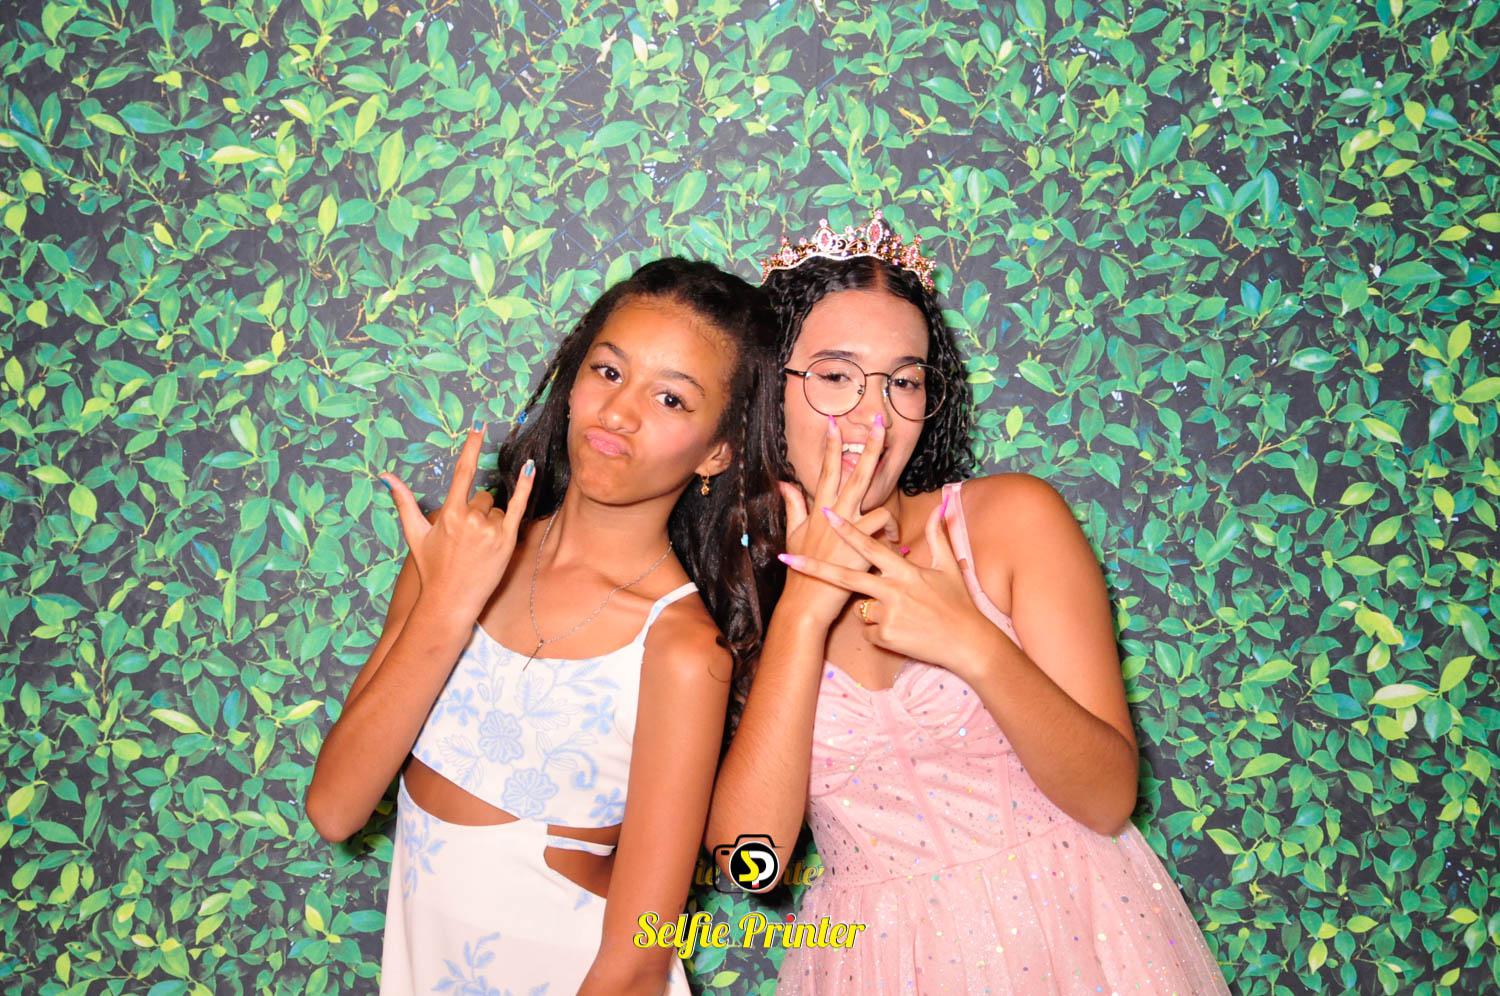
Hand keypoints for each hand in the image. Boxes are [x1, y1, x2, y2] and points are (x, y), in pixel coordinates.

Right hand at [377, 424, 535, 618]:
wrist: (451, 600)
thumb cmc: (432, 567)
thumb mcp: (415, 534)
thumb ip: (404, 501)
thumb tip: (386, 476)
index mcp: (449, 514)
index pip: (462, 473)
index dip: (471, 447)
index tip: (478, 427)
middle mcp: (472, 519)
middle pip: (482, 497)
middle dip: (476, 510)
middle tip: (467, 538)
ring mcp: (492, 530)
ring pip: (497, 509)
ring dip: (491, 520)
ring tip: (479, 546)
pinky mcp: (508, 540)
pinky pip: (518, 507)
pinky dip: (524, 487)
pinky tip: (531, 469)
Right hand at [779, 414, 898, 626]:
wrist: (805, 601)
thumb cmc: (801, 569)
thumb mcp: (793, 533)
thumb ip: (793, 505)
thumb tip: (784, 482)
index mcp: (820, 509)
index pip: (828, 469)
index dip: (832, 445)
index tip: (836, 421)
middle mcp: (834, 514)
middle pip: (857, 473)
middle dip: (870, 446)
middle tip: (882, 422)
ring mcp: (848, 530)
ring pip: (879, 506)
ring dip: (888, 518)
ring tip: (890, 535)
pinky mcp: (861, 548)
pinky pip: (885, 534)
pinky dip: (890, 539)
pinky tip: (889, 552)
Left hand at [779, 493, 1000, 680]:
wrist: (967, 643)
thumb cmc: (957, 603)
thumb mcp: (948, 567)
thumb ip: (938, 535)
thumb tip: (942, 505)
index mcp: (904, 571)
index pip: (870, 547)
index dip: (847, 530)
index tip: (827, 514)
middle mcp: (893, 591)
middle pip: (846, 577)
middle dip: (815, 568)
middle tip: (789, 559)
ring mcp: (887, 615)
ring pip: (859, 608)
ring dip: (871, 610)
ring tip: (902, 616)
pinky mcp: (885, 637)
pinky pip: (869, 630)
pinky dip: (879, 632)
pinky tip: (902, 633)